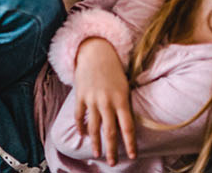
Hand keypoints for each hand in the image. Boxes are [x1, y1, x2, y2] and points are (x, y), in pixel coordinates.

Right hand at [74, 38, 136, 164]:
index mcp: (121, 99)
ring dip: (96, 142)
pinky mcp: (80, 95)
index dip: (130, 143)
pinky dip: (80, 126)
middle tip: (112, 163)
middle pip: (110, 131)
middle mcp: (106, 101)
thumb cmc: (114, 69)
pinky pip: (79, 115)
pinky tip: (83, 135)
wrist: (95, 51)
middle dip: (112, 149)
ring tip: (97, 154)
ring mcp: (92, 99)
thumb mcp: (125, 85)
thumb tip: (126, 124)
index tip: (132, 155)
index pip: (127, 127)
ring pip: (93, 127)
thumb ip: (124, 104)